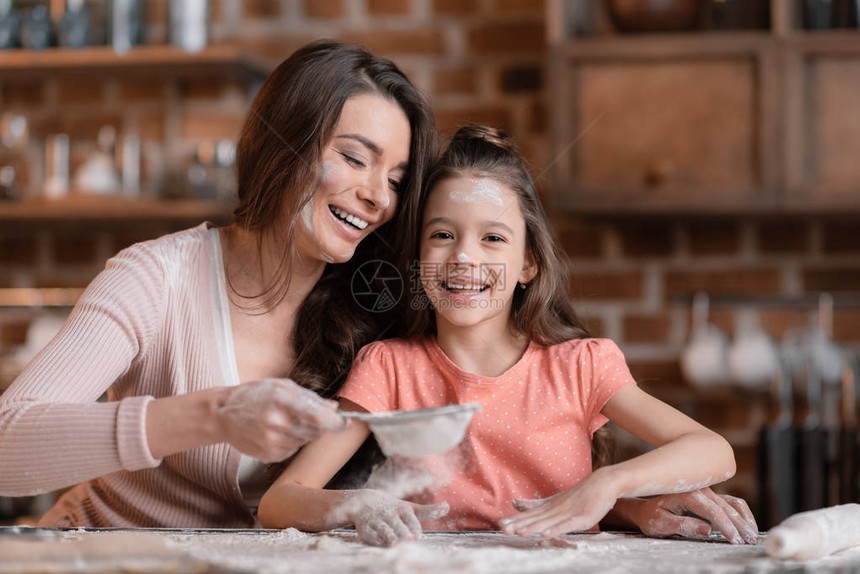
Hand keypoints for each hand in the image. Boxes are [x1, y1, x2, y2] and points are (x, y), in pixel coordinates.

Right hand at [217, 378, 347, 461]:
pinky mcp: (270, 455)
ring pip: (306, 441)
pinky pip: (293, 449)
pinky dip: (292, 440)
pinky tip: (277, 431)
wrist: (223, 414)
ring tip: (287, 420)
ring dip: (305, 432)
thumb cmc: (254, 395)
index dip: (336, 422)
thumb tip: (334, 407)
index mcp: (281, 401)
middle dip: (321, 425)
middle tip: (311, 416)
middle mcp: (276, 423)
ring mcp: (272, 442)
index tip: (347, 423)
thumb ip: (309, 397)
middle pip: (315, 431)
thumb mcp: (281, 386)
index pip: (317, 417)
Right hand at [345, 490, 448, 546]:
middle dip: (405, 538)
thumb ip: (428, 511)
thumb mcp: (410, 508)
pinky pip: (373, 539)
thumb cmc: (392, 508)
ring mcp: (377, 521)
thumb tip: (447, 506)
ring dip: (394, 541)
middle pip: (402, 533)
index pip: (413, 525)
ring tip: (396, 543)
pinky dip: (379, 543)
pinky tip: (383, 544)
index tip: (414, 535)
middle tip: (406, 540)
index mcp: (402, 509)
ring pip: (388, 536)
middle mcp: (390, 514)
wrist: (363, 501)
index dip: (415, 532)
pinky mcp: (365, 529)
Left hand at [499, 472, 616, 538]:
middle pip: (535, 518)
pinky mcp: (581, 518)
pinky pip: (566, 525)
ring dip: (533, 527)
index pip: (529, 514)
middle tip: (503, 528)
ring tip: (519, 532)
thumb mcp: (555, 500)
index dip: (515, 520)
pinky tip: (545, 533)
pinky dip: (556, 529)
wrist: (602, 483)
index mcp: (550, 506)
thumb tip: (516, 503)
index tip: (500, 524)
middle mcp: (556, 509)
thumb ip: (536, 504)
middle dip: (519, 524)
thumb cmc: (580, 494)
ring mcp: (568, 513)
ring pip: (547, 522)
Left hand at [618, 488, 758, 544]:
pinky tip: (748, 524)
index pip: (713, 511)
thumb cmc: (651, 517)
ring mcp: (706, 491)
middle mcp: (699, 489)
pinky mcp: (710, 495)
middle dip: (740, 525)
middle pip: (726, 507)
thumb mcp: (661, 524)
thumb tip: (707, 529)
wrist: (646, 508)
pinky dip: (742, 512)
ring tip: (753, 535)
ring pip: (732, 502)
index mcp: (687, 494)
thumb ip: (683, 526)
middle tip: (750, 541)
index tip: (735, 540)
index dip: (726, 526)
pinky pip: (730, 501)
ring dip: (744, 518)